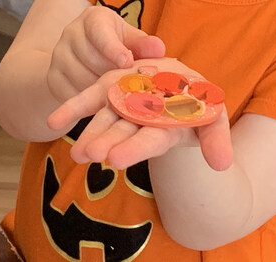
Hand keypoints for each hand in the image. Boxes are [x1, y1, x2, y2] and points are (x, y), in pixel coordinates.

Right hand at [47, 6, 165, 104]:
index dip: (113, 48)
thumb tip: (159, 49)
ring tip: (115, 92)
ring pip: (82, 79)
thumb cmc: (115, 48)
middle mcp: (71, 33)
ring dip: (101, 90)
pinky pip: (72, 94)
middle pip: (92, 59)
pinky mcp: (53, 77)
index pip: (99, 32)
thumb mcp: (130, 42)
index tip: (127, 62)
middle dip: (111, 74)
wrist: (82, 60)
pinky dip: (88, 101)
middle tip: (127, 85)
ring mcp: (59, 55)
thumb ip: (143, 45)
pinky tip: (100, 100)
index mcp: (93, 20)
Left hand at [48, 58, 232, 170]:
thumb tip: (223, 164)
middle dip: (106, 143)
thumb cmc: (198, 104)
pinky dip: (70, 110)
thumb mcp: (214, 117)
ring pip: (104, 120)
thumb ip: (216, 138)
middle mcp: (140, 120)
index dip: (134, 149)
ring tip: (76, 152)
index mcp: (165, 128)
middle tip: (90, 154)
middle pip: (122, 133)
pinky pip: (87, 100)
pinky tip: (52, 122)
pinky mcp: (108, 88)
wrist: (176, 84)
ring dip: (88, 135)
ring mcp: (122, 104)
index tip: (116, 160)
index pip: (149, 141)